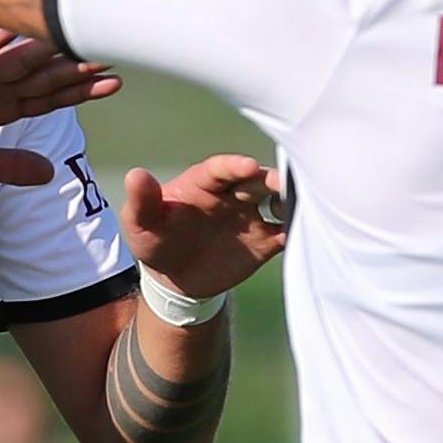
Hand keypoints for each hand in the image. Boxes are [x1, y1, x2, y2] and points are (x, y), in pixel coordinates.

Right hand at [0, 28, 119, 185]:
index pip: (46, 98)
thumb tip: (51, 174)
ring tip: (79, 35)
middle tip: (115, 51)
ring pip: (13, 63)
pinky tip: (12, 32)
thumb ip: (8, 167)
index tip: (115, 82)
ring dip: (46, 51)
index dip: (79, 91)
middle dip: (75, 67)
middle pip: (40, 77)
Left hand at [122, 154, 285, 299]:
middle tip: (285, 182)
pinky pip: (286, 233)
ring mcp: (251, 216)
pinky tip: (308, 234)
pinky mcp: (264, 241)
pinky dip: (298, 232)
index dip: (234, 166)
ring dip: (290, 202)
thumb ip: (142, 201)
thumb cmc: (155, 241)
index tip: (248, 166)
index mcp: (204, 183)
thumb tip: (134, 175)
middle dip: (273, 179)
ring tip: (300, 207)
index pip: (221, 169)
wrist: (174, 277)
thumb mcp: (141, 224)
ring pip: (278, 202)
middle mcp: (232, 194)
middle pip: (257, 180)